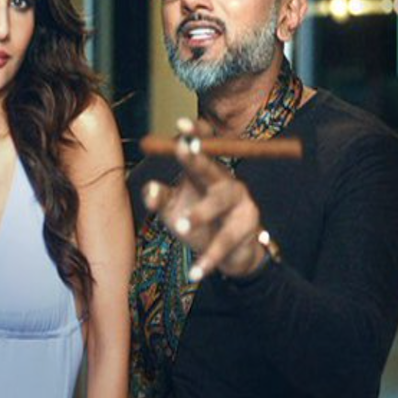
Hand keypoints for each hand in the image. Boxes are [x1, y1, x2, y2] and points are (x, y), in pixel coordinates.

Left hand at [141, 118, 266, 280]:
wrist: (228, 256)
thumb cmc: (196, 222)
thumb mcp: (171, 210)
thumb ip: (158, 198)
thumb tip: (150, 188)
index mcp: (205, 173)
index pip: (203, 147)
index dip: (195, 134)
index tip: (180, 124)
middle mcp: (225, 182)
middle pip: (212, 168)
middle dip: (197, 158)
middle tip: (182, 149)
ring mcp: (240, 203)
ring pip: (220, 204)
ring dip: (201, 214)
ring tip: (182, 228)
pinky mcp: (248, 228)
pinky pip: (225, 242)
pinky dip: (209, 259)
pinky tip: (195, 273)